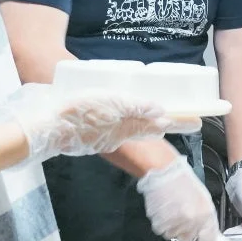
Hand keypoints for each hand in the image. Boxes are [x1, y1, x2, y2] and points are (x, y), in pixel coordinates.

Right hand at [10, 84, 184, 159]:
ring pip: (133, 130)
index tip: (200, 121)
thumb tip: (162, 112)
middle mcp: (118, 135)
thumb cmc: (75, 110)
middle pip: (150, 129)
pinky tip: (124, 116)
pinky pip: (116, 130)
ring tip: (161, 116)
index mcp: (126, 128)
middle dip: (168, 124)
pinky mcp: (90, 134)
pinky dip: (128, 124)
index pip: (160, 125)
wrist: (40, 126)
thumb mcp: (109, 104)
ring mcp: (104, 137)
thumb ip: (134, 107)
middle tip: (186, 119)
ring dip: (149, 124)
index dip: (180, 122)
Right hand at [136, 160, 217, 240]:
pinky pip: (161, 230)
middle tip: (181, 218)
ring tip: (171, 211)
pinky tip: (163, 210)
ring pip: (173, 235)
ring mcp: (176, 223)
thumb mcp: (203, 198)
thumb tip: (206, 232)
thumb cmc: (184, 182)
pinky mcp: (160, 223)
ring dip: (172, 227)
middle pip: (188, 239)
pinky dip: (161, 223)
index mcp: (206, 214)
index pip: (208, 239)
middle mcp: (192, 221)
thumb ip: (205, 217)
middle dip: (186, 231)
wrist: (164, 172)